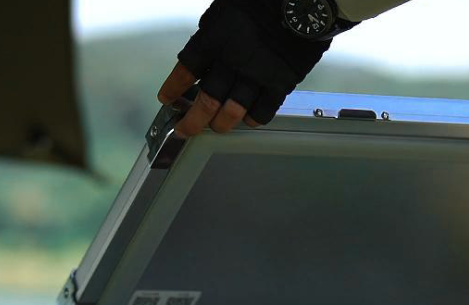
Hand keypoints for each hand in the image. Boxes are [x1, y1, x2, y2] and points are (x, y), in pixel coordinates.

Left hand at [157, 0, 332, 136]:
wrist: (302, 2)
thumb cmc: (261, 3)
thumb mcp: (224, 12)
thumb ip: (211, 38)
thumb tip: (201, 62)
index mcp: (215, 38)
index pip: (185, 70)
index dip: (173, 88)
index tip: (166, 99)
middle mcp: (233, 60)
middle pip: (206, 100)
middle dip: (192, 120)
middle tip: (185, 129)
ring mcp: (257, 75)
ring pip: (232, 112)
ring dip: (221, 124)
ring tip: (217, 126)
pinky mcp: (280, 84)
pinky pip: (262, 112)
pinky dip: (252, 119)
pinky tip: (247, 119)